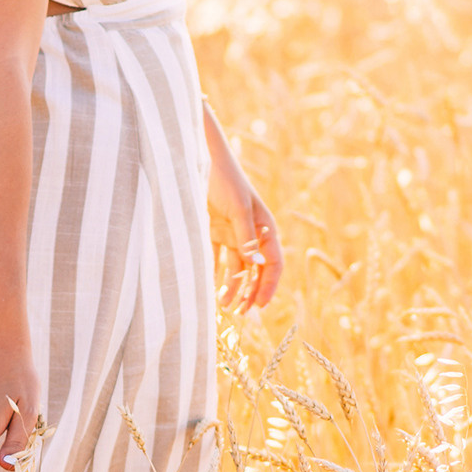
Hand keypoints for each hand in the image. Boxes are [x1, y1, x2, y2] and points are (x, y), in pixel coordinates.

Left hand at [210, 182, 283, 310]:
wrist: (198, 159)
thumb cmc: (224, 179)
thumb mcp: (237, 208)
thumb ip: (246, 237)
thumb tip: (258, 266)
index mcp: (264, 227)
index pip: (273, 262)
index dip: (269, 284)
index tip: (259, 305)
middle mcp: (250, 233)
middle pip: (256, 269)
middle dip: (251, 291)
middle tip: (242, 313)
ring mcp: (232, 233)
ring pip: (236, 267)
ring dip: (233, 286)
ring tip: (225, 305)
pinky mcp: (212, 231)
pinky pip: (216, 258)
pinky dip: (215, 273)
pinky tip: (210, 289)